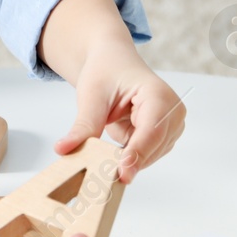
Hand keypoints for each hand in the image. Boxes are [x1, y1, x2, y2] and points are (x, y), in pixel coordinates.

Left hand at [38, 0, 185, 183]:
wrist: (113, 62)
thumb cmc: (106, 71)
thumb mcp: (91, 97)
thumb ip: (82, 126)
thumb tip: (63, 149)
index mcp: (158, 94)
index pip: (151, 131)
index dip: (137, 154)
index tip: (122, 174)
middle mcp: (172, 111)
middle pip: (152, 148)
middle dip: (128, 160)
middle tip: (99, 174)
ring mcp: (171, 125)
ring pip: (149, 156)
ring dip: (127, 158)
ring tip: (105, 152)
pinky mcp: (164, 136)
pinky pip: (146, 156)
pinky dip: (129, 156)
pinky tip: (114, 149)